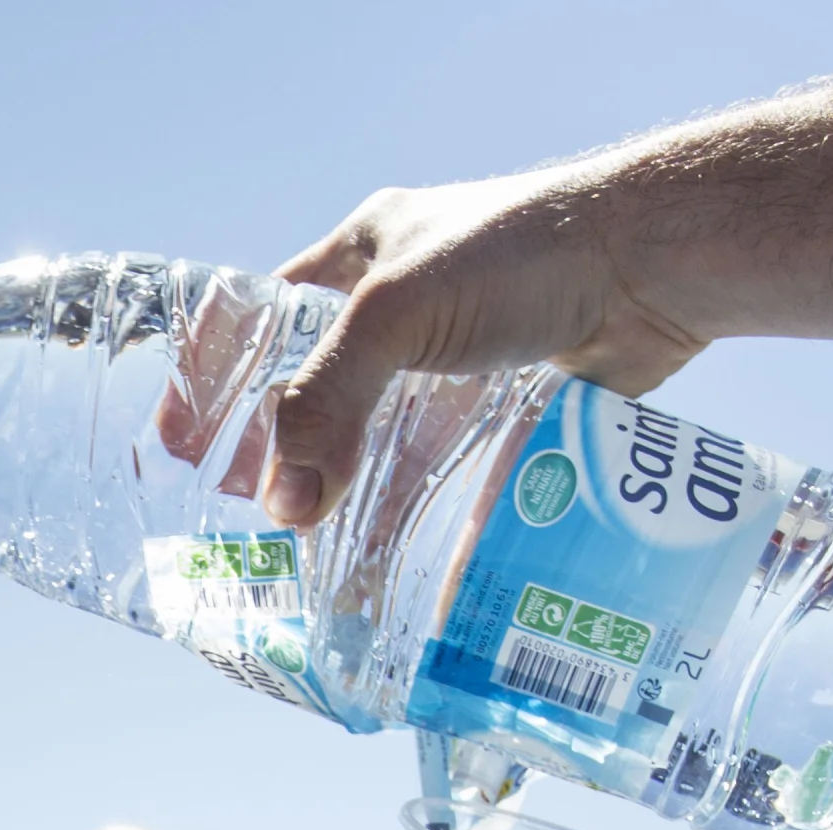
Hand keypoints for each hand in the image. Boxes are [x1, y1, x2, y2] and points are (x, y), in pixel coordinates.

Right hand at [216, 170, 709, 526]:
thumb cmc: (521, 253)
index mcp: (360, 255)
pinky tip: (403, 573)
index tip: (178, 443)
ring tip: (314, 562)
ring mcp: (462, 360)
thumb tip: (283, 507)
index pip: (263, 317)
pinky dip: (428, 522)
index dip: (214, 376)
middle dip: (282, 457)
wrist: (654, 262)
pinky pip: (455, 474)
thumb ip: (330, 403)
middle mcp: (407, 308)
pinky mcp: (513, 407)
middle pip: (321, 394)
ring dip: (354, 501)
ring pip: (387, 443)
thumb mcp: (396, 315)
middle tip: (246, 517)